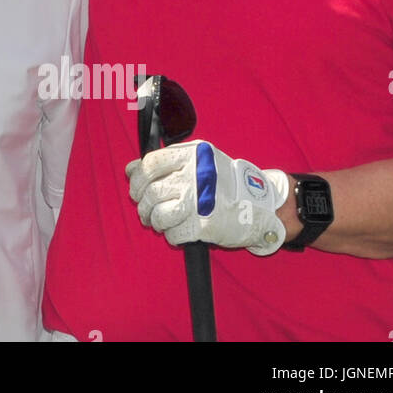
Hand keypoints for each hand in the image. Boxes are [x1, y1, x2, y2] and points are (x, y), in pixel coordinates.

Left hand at [126, 140, 289, 255]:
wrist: (261, 207)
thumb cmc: (224, 183)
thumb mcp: (198, 160)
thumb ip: (166, 161)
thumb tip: (131, 169)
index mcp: (192, 155)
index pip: (150, 164)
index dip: (138, 178)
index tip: (137, 188)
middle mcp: (194, 175)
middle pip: (151, 192)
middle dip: (143, 206)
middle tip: (146, 211)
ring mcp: (200, 201)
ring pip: (159, 214)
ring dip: (155, 222)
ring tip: (160, 223)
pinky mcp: (205, 225)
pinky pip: (174, 234)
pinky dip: (172, 236)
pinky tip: (178, 232)